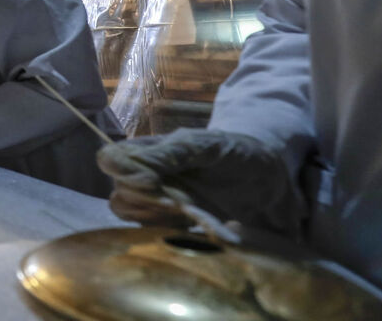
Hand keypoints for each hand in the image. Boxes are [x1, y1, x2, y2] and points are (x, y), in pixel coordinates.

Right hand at [97, 129, 301, 232]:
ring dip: (162, 221)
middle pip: (119, 196)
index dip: (124, 174)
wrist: (272, 176)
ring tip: (195, 214)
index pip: (109, 160)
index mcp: (149, 151)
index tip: (155, 184)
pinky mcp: (177, 228)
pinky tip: (204, 228)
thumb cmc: (235, 151)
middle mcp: (147, 178)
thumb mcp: (203, 145)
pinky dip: (179, 235)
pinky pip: (158, 237)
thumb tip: (120, 169)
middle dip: (149, 203)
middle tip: (183, 202)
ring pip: (134, 219)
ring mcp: (160, 205)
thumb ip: (164, 154)